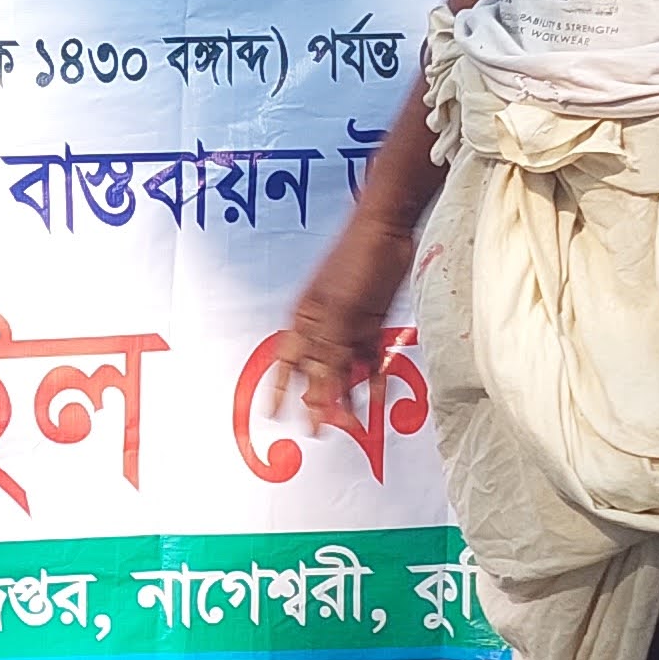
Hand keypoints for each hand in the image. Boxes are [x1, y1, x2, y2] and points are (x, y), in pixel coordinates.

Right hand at [264, 209, 415, 428]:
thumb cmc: (355, 261)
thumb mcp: (339, 311)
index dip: (276, 389)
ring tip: (350, 423)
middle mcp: (322, 325)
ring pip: (343, 369)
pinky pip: (368, 358)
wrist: (388, 230)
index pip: (285, 362)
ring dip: (345, 394)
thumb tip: (318, 388)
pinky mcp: (371, 322)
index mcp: (304, 320)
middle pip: (315, 371)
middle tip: (315, 429)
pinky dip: (372, 378)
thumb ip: (329, 351)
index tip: (270, 414)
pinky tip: (375, 397)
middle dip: (314, 400)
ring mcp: (347, 324)